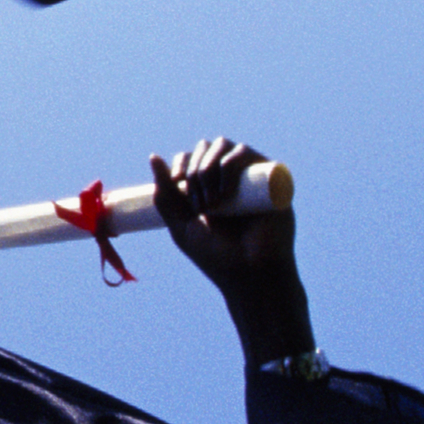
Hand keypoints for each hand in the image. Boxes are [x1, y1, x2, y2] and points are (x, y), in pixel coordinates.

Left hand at [147, 137, 313, 364]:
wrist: (251, 276)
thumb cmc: (218, 257)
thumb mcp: (182, 227)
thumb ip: (166, 196)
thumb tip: (153, 157)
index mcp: (210, 187)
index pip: (194, 157)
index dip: (182, 162)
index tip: (177, 181)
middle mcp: (231, 178)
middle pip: (208, 147)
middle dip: (196, 169)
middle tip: (198, 204)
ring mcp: (250, 177)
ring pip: (226, 146)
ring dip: (209, 166)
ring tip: (211, 202)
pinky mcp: (270, 179)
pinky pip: (248, 153)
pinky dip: (230, 163)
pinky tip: (224, 191)